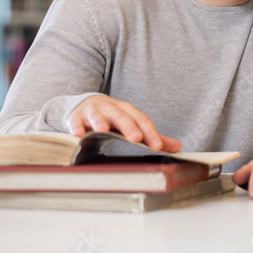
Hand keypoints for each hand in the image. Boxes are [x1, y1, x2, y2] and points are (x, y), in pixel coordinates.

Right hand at [65, 95, 181, 152]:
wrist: (87, 104)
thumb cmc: (114, 118)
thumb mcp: (132, 124)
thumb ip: (152, 136)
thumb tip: (178, 148)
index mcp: (128, 111)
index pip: (142, 120)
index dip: (150, 133)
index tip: (157, 147)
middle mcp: (112, 108)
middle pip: (122, 116)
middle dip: (129, 127)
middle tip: (136, 138)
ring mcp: (93, 111)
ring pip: (98, 115)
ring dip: (100, 122)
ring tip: (103, 130)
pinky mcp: (76, 117)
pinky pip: (75, 122)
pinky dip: (75, 127)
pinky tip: (77, 135)